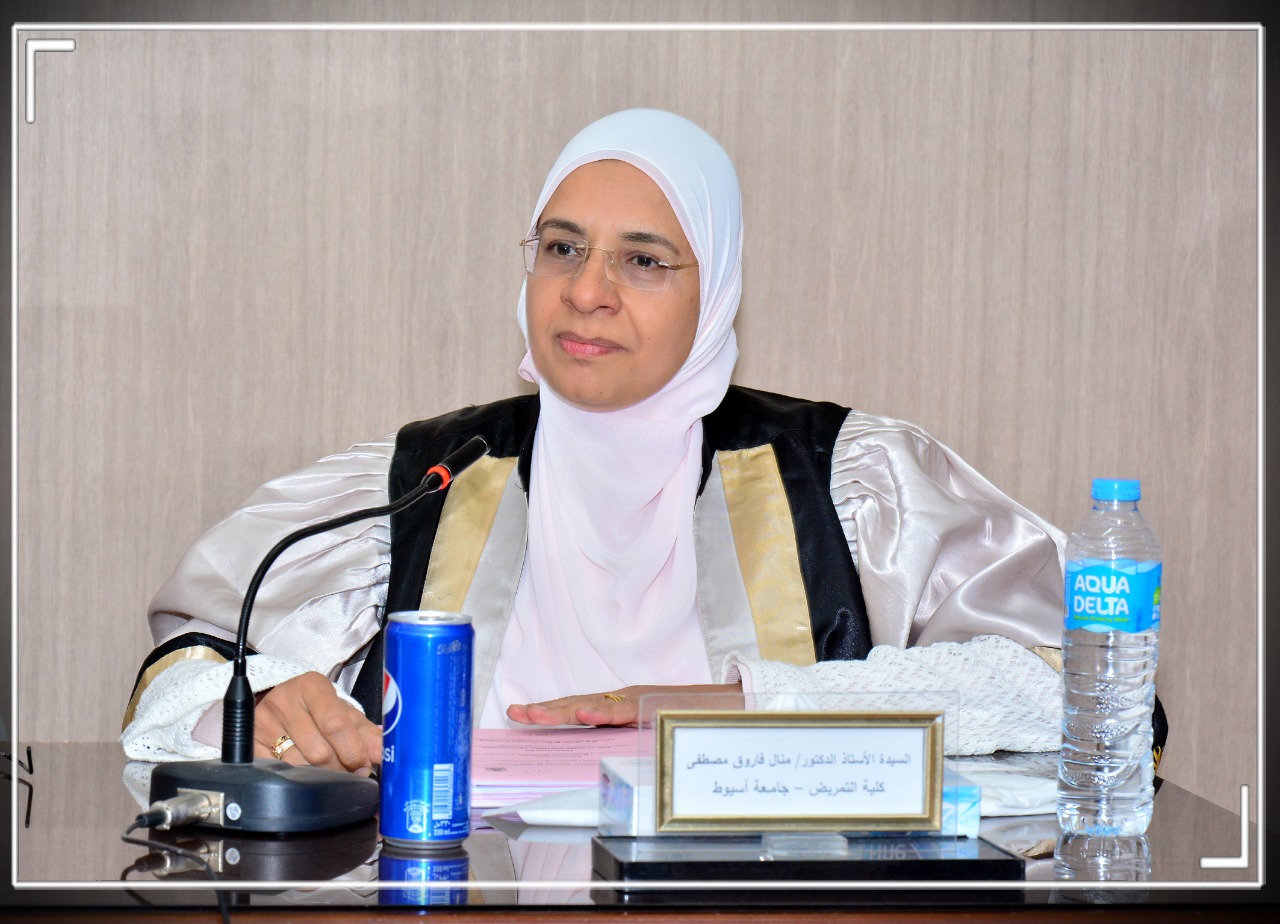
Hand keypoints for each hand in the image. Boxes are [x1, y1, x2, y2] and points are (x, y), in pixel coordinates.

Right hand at [253, 671, 381, 775]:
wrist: (282, 704)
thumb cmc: (318, 709)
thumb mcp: (344, 714)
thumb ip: (367, 734)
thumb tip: (383, 754)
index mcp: (312, 687)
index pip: (335, 724)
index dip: (352, 750)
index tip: (362, 764)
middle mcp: (284, 700)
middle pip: (318, 750)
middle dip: (339, 767)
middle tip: (348, 770)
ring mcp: (263, 722)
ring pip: (298, 765)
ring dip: (319, 776)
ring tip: (328, 770)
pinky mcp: (249, 742)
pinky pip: (277, 771)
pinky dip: (296, 779)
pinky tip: (304, 773)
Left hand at [506, 683, 743, 726]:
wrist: (727, 706)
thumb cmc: (687, 719)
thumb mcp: (647, 730)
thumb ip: (622, 737)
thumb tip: (594, 754)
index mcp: (618, 706)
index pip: (577, 707)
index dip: (548, 709)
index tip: (517, 712)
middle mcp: (623, 699)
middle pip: (577, 704)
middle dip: (544, 710)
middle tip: (515, 714)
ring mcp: (637, 701)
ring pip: (594, 705)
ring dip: (563, 711)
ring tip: (535, 714)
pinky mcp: (652, 706)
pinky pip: (624, 712)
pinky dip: (603, 713)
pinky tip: (584, 715)